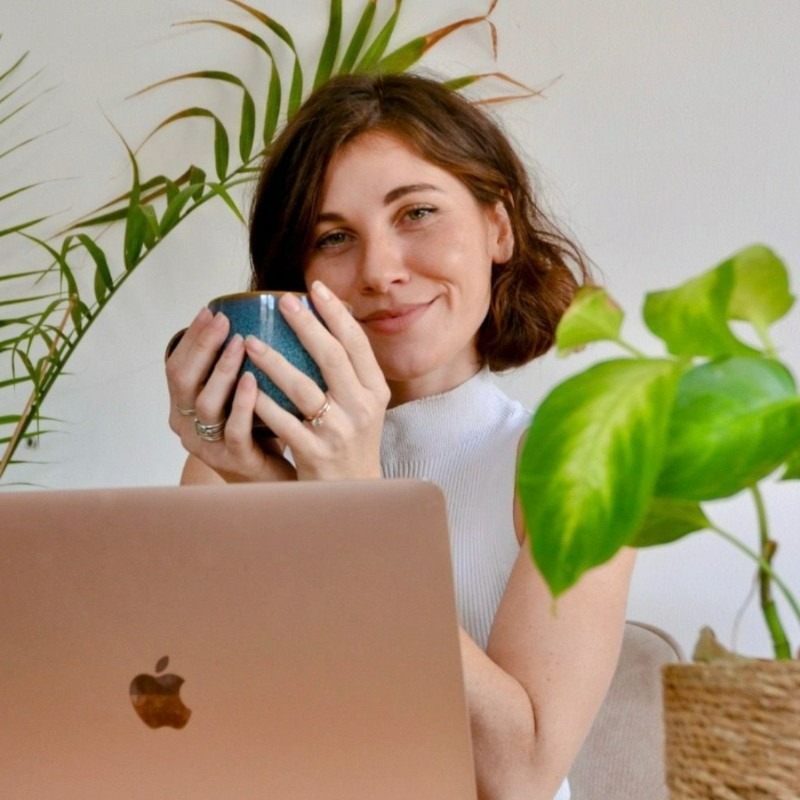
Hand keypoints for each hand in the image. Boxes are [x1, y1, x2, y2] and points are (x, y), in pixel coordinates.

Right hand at [165, 307, 295, 482]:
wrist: (272, 479)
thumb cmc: (257, 431)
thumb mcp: (237, 395)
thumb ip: (233, 367)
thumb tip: (246, 318)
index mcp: (183, 409)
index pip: (176, 367)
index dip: (191, 338)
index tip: (210, 310)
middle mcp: (188, 428)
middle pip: (183, 381)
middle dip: (202, 346)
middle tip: (223, 320)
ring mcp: (208, 446)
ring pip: (205, 404)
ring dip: (222, 370)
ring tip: (239, 343)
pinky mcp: (234, 460)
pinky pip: (234, 430)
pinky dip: (242, 402)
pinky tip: (252, 380)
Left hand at [244, 280, 389, 480]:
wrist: (353, 491)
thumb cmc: (351, 440)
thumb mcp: (363, 404)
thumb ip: (350, 371)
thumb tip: (327, 321)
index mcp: (375, 392)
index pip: (357, 345)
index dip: (336, 314)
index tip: (315, 288)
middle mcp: (362, 409)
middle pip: (332, 358)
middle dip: (306, 325)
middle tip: (282, 301)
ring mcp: (339, 432)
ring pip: (303, 389)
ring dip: (274, 362)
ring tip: (250, 342)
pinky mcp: (315, 453)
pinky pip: (284, 422)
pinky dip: (263, 403)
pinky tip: (245, 385)